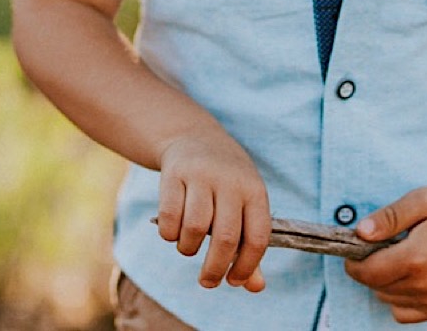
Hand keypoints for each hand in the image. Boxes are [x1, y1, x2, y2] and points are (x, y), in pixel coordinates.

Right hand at [156, 131, 270, 292]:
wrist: (195, 138)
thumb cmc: (226, 185)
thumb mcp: (245, 207)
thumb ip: (249, 248)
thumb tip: (256, 288)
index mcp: (255, 191)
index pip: (258, 237)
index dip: (247, 267)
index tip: (234, 281)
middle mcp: (230, 181)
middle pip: (226, 238)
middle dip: (215, 269)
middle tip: (207, 282)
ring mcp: (201, 174)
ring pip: (195, 228)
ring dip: (189, 249)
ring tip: (188, 247)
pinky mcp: (174, 173)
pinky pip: (169, 216)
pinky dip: (168, 234)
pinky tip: (172, 233)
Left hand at [344, 187, 426, 322]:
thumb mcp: (420, 200)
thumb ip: (389, 217)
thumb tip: (360, 232)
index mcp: (416, 258)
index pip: (367, 272)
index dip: (354, 261)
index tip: (356, 248)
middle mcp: (425, 285)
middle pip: (375, 286)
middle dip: (370, 267)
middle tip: (384, 247)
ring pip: (387, 298)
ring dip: (385, 282)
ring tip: (403, 258)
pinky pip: (403, 313)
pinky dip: (399, 298)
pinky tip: (410, 277)